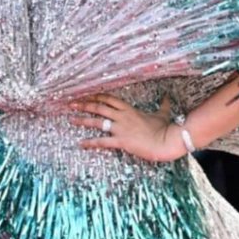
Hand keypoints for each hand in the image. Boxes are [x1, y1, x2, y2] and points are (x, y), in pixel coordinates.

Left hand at [70, 93, 184, 161]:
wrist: (167, 141)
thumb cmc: (165, 129)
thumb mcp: (162, 114)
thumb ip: (163, 105)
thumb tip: (167, 97)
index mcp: (130, 109)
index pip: (109, 99)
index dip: (97, 96)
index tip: (87, 94)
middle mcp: (122, 117)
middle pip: (99, 107)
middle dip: (84, 105)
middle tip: (71, 103)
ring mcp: (121, 128)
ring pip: (97, 122)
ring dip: (83, 120)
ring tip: (71, 119)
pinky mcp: (121, 141)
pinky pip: (102, 141)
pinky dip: (90, 143)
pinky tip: (81, 144)